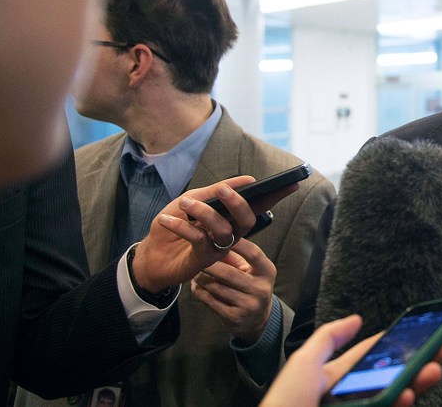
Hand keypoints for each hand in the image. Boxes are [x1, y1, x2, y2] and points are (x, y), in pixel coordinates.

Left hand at [131, 176, 297, 291]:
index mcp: (230, 219)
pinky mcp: (203, 261)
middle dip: (237, 203)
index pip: (256, 206)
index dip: (275, 196)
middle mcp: (230, 235)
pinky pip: (199, 240)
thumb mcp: (191, 202)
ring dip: (203, 212)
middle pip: (246, 220)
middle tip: (222, 189)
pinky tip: (166, 220)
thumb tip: (247, 180)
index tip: (291, 184)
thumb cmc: (173, 228)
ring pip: (224, 230)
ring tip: (185, 202)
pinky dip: (182, 226)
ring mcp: (219, 249)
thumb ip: (213, 193)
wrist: (151, 256)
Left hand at [192, 237, 276, 344]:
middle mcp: (261, 289)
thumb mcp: (250, 270)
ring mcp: (248, 305)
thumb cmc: (250, 285)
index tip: (219, 234)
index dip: (236, 243)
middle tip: (197, 256)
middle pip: (228, 273)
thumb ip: (234, 256)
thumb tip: (213, 236)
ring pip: (216, 287)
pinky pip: (210, 301)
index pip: (253, 253)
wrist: (257, 319)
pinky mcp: (234, 318)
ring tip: (195, 271)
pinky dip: (199, 292)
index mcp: (267, 272)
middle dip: (209, 264)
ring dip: (201, 278)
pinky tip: (195, 286)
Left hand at [260, 315, 441, 406]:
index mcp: (339, 378)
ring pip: (398, 397)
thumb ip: (329, 339)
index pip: (374, 355)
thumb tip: (357, 318)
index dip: (398, 342)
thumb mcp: (305, 364)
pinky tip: (408, 396)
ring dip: (418, 382)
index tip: (425, 330)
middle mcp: (354, 396)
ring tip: (432, 370)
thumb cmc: (286, 404)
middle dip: (419, 361)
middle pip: (393, 376)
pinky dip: (401, 404)